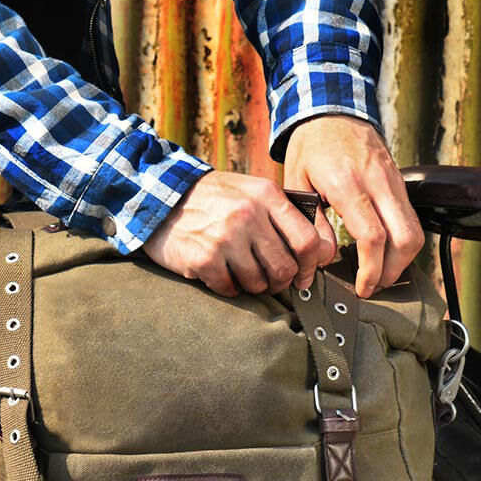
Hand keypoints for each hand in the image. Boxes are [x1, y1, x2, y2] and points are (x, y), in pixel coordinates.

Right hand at [142, 171, 330, 296]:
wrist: (162, 198)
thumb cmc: (213, 199)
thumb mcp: (251, 191)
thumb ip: (282, 213)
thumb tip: (319, 250)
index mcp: (266, 196)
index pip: (308, 240)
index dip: (312, 265)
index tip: (305, 274)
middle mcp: (248, 215)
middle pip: (286, 268)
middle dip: (281, 280)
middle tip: (271, 279)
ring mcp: (226, 238)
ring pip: (260, 283)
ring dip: (254, 285)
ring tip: (242, 273)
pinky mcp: (204, 259)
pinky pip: (231, 288)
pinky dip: (229, 287)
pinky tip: (221, 273)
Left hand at [284, 115, 423, 296]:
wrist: (331, 108)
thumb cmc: (309, 148)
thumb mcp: (296, 184)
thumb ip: (311, 222)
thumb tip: (326, 257)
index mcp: (347, 184)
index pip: (372, 237)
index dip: (370, 269)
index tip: (362, 288)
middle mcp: (378, 181)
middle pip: (405, 238)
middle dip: (392, 271)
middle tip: (372, 287)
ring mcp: (394, 180)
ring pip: (415, 230)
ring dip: (402, 260)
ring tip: (379, 275)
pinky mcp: (400, 181)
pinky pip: (411, 218)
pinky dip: (403, 242)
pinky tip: (384, 253)